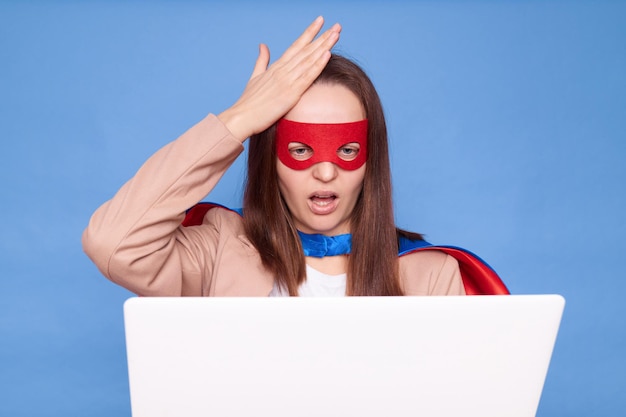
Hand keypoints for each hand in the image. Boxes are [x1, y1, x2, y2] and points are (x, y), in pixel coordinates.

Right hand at [218, 16, 340, 141]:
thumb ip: (262, 60)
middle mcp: (283, 70)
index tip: (321, 21)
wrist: (241, 117)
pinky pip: (308, 77)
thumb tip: (263, 45)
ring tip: (336, 33)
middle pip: (307, 50)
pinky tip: (328, 54)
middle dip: (323, 37)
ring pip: (309, 60)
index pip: (296, 45)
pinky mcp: (291, 93)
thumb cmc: (248, 102)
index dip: (310, 32)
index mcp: (276, 66)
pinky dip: (318, 65)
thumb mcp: (254, 77)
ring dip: (324, 46)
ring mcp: (287, 80)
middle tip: (338, 25)